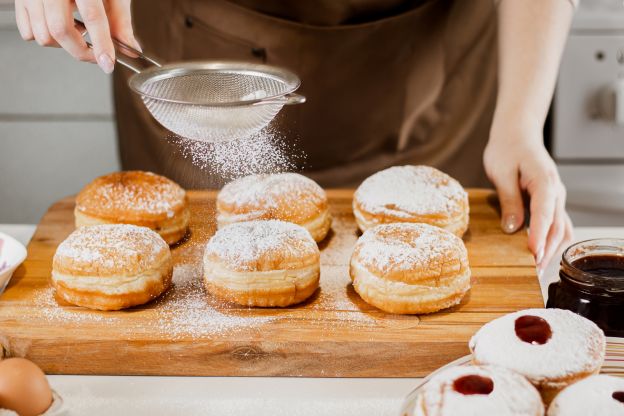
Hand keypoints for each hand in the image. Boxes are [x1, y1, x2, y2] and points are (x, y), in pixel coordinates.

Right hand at [14, 0, 138, 72]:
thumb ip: (120, 20)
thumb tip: (130, 48)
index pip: (92, 16)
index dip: (102, 44)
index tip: (108, 63)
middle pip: (60, 30)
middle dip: (81, 51)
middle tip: (97, 54)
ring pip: (42, 35)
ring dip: (63, 45)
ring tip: (78, 32)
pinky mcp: (21, 0)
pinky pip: (28, 32)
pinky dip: (46, 37)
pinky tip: (60, 26)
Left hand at [484, 119, 573, 274]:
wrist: (516, 134)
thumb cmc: (507, 149)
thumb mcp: (501, 172)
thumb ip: (509, 200)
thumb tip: (513, 228)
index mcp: (545, 181)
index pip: (545, 213)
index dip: (539, 235)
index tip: (533, 253)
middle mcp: (556, 191)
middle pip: (557, 225)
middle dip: (546, 249)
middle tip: (531, 270)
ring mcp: (556, 197)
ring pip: (561, 228)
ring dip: (551, 248)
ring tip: (535, 267)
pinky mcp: (551, 201)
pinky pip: (557, 224)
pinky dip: (551, 240)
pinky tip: (540, 252)